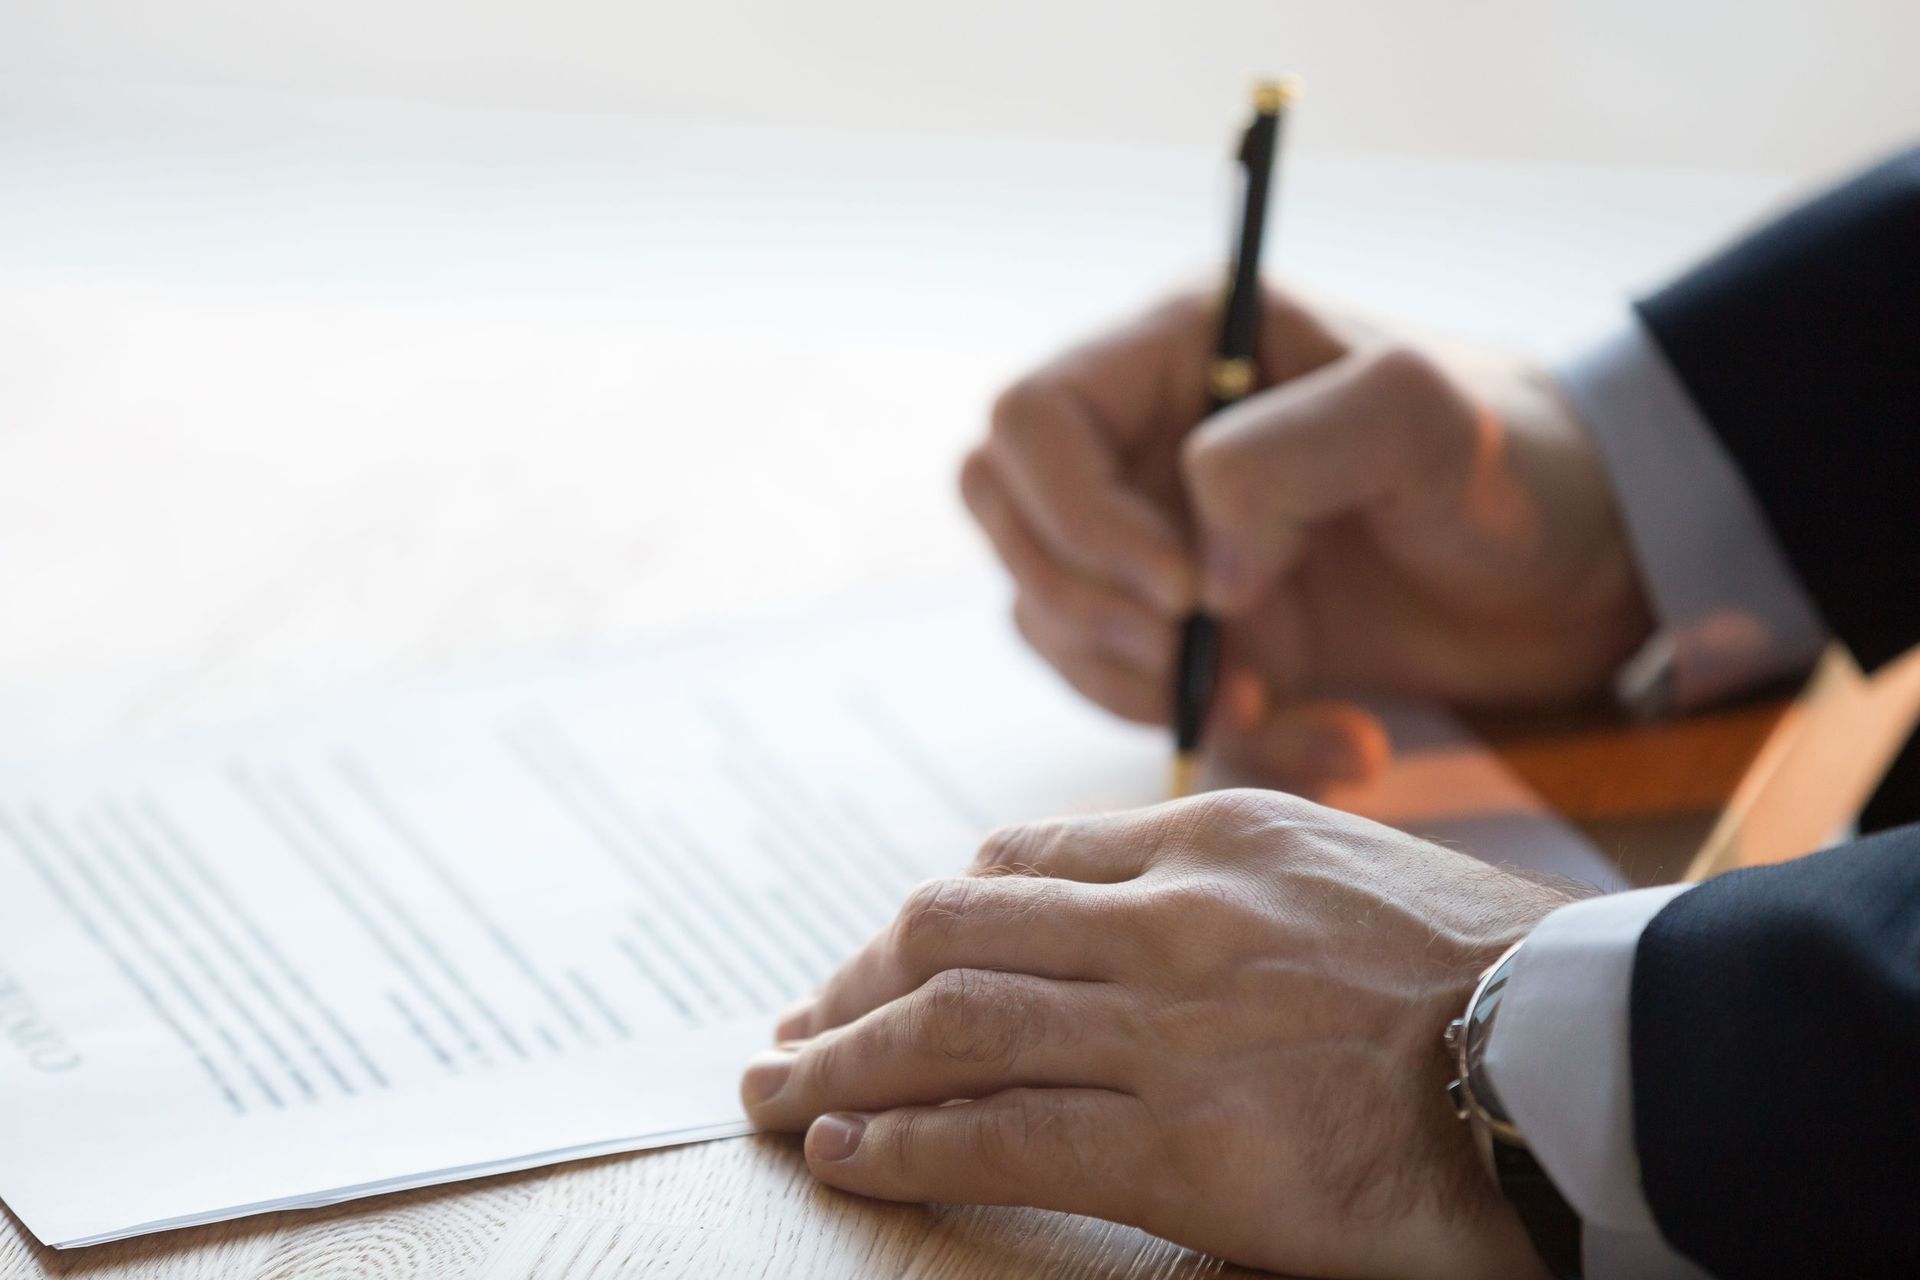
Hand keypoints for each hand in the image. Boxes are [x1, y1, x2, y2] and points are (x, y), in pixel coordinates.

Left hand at [742, 790, 1566, 1278]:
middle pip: (949, 931)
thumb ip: (1223, 870)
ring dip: (840, 1061)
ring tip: (775, 1095)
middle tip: (793, 1028)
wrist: (1580, 1056)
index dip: (923, 913)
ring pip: (949, 1026)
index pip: (1012, 858)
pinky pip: (1000, 1134)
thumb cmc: (1479, 967)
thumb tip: (1125, 900)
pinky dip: (905, 1139)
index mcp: (1204, 835)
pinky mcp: (1180, 1146)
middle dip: (851, 982)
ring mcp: (1164, 1029)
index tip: (881, 956)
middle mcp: (1165, 916)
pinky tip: (849, 1150)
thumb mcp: (1341, 864)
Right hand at [961, 287, 1652, 783]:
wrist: (1593, 566)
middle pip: (1007, 521)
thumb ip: (1289, 455)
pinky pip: (1137, 696)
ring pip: (1053, 620)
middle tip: (1201, 656)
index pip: (1030, 421)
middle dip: (1087, 609)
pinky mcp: (1197, 632)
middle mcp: (1145, 444)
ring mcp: (1161, 540)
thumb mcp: (1428, 423)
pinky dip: (1214, 739)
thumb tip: (1199, 566)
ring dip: (1143, 686)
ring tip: (1277, 702)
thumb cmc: (1521, 461)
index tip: (1184, 589)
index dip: (1076, 515)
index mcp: (1176, 353)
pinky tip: (1331, 736)